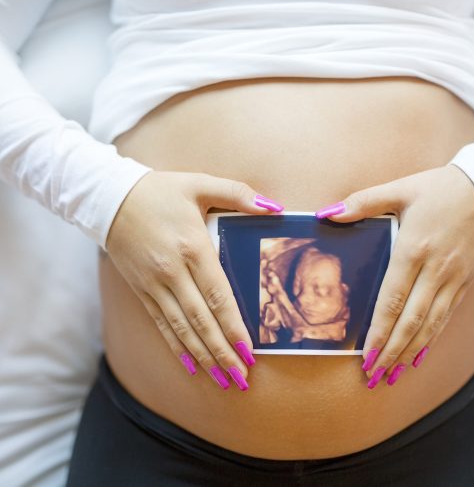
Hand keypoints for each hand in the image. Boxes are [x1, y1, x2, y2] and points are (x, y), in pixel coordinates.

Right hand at [105, 171, 283, 390]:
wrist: (109, 198)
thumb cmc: (160, 191)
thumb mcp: (200, 183)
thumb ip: (239, 194)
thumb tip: (273, 207)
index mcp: (193, 248)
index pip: (218, 296)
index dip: (234, 327)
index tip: (249, 351)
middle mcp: (173, 272)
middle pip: (202, 321)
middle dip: (223, 353)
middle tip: (241, 378)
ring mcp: (155, 285)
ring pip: (182, 329)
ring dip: (203, 357)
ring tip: (222, 380)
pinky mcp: (142, 290)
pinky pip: (161, 324)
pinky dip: (176, 347)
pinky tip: (190, 366)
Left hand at [315, 165, 473, 387]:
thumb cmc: (441, 188)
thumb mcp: (401, 188)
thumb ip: (363, 202)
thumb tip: (328, 214)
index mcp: (414, 249)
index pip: (393, 300)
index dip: (380, 331)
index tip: (366, 355)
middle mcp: (435, 271)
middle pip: (411, 321)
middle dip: (392, 352)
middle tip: (374, 377)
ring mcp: (453, 279)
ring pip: (431, 325)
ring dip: (410, 353)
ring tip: (393, 375)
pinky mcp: (465, 282)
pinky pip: (446, 317)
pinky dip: (431, 339)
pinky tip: (419, 354)